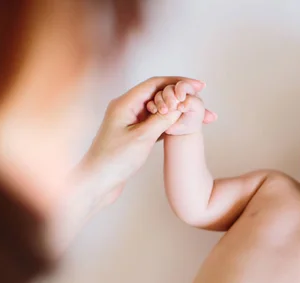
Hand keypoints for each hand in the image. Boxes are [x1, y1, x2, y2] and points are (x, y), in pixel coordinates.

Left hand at [79, 76, 215, 203]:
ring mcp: (129, 121)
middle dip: (181, 95)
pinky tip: (184, 126)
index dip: (178, 82)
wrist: (97, 182)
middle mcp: (126, 108)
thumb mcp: (143, 138)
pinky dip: (170, 123)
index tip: (198, 85)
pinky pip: (155, 122)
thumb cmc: (114, 160)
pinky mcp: (133, 134)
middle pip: (158, 94)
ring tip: (199, 114)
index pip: (155, 84)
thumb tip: (180, 106)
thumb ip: (162, 120)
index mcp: (124, 103)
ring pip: (159, 109)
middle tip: (202, 96)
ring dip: (177, 110)